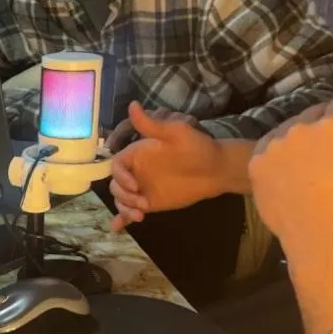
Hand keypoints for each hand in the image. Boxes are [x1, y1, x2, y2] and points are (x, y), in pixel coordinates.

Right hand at [109, 102, 225, 231]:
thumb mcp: (176, 133)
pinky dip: (122, 219)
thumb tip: (132, 105)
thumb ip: (152, 124)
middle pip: (116, 186)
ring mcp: (142, 188)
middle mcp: (137, 171)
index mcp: (138, 154)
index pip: (117, 166)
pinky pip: (131, 211)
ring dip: (125, 208)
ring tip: (140, 215)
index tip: (135, 186)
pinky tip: (118, 228)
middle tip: (142, 203)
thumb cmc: (198, 148)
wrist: (217, 170)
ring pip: (122, 200)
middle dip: (124, 196)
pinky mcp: (150, 202)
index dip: (121, 177)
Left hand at [248, 91, 332, 258]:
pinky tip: (294, 174)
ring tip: (313, 167)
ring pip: (289, 130)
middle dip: (324, 128)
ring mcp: (274, 146)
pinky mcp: (256, 164)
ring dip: (300, 140)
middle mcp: (300, 128)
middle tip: (332, 156)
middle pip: (313, 115)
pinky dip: (279, 156)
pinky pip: (269, 148)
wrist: (327, 241)